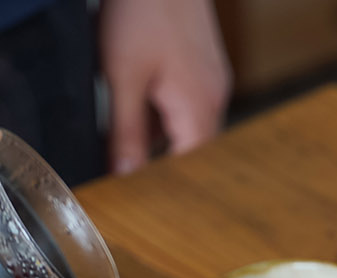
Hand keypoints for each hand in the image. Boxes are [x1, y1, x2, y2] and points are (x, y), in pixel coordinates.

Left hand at [101, 0, 231, 173]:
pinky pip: (187, 105)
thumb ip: (126, 132)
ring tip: (127, 142)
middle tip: (126, 179)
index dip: (161, 189)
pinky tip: (139, 104)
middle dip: (160, 167)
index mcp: (199, 109)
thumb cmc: (143, 10)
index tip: (135, 200)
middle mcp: (214, 99)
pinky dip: (165, 115)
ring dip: (160, 140)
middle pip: (189, 154)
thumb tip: (125, 177)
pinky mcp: (204, 67)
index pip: (187, 172)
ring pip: (187, 130)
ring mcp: (212, 81)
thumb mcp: (122, 76)